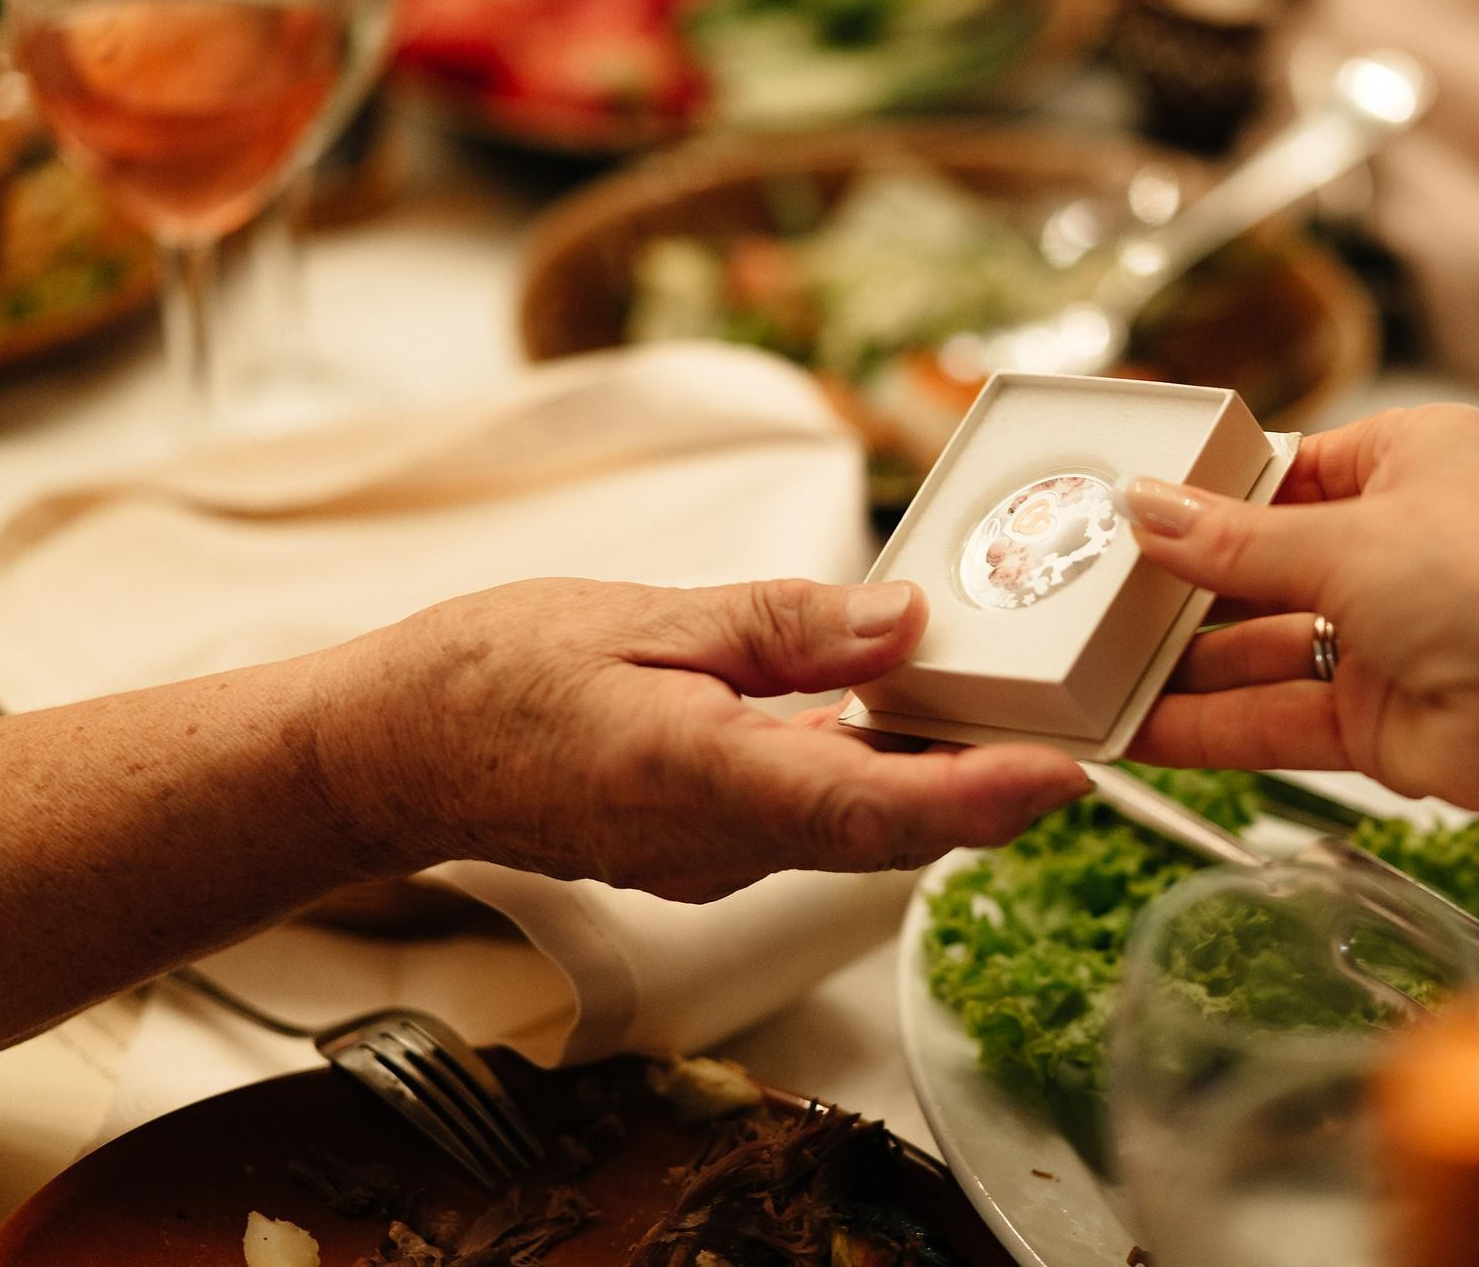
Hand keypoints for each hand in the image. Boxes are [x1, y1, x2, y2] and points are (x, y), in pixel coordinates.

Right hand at [312, 577, 1087, 901]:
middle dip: (991, 788)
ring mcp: (709, 862)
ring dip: (940, 784)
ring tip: (1018, 713)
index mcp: (690, 775)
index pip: (859, 809)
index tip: (1061, 774)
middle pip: (884, 832)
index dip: (971, 799)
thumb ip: (783, 626)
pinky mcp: (707, 853)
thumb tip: (905, 624)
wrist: (396, 752)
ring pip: (857, 833)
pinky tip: (905, 723)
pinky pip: (814, 824)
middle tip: (1082, 725)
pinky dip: (875, 780)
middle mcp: (711, 842)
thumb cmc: (492, 675)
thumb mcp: (642, 616)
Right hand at [1121, 406, 1478, 819]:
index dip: (1211, 495)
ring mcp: (1392, 639)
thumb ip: (1232, 540)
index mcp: (1413, 461)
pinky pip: (1277, 718)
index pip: (1289, 470)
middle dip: (1187, 591)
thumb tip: (1147, 512)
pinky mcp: (1381, 721)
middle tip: (1096, 598)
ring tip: (1098, 676)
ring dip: (1186, 668)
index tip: (1134, 511)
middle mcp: (1403, 546)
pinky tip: (1141, 731)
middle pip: (1268, 567)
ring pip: (1265, 651)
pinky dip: (1212, 726)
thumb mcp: (1339, 537)